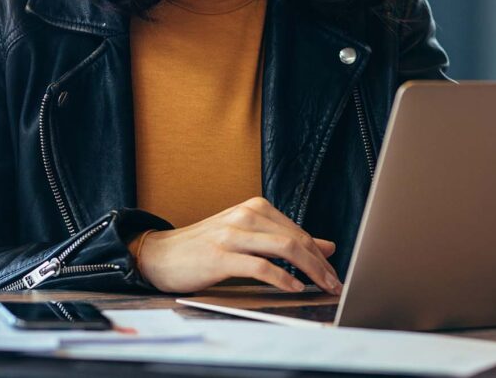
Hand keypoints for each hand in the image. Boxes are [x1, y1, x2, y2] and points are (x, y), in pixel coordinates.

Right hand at [135, 197, 341, 294]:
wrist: (160, 254)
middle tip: (335, 284)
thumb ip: (285, 240)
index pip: (299, 232)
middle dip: (321, 264)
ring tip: (321, 287)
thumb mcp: (249, 237)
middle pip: (297, 239)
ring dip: (310, 270)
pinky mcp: (220, 256)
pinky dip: (281, 278)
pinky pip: (260, 266)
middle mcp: (247, 215)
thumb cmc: (206, 247)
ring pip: (284, 248)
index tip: (334, 274)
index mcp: (256, 208)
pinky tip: (293, 287)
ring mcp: (233, 234)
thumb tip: (327, 246)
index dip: (320, 255)